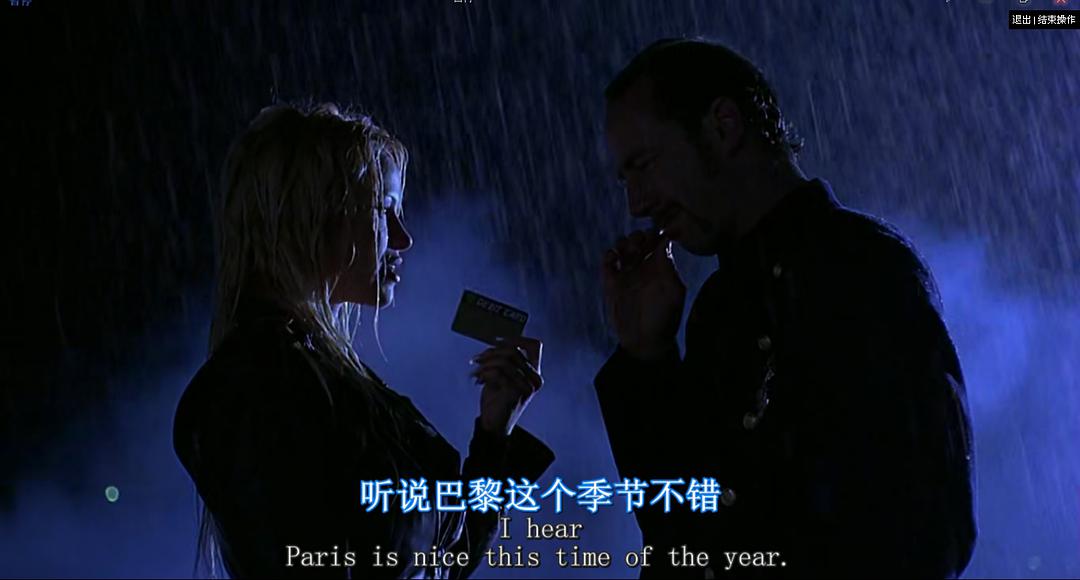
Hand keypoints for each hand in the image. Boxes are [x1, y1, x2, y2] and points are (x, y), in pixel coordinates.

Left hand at [470, 336, 543, 435]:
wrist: (494, 426)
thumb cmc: (497, 400)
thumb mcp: (503, 376)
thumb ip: (505, 360)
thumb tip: (496, 343)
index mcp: (535, 373)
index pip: (535, 346)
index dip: (516, 339)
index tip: (497, 341)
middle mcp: (535, 379)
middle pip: (513, 351)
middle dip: (490, 352)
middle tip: (477, 359)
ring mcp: (527, 386)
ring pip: (504, 361)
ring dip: (485, 364)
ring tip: (476, 371)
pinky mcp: (516, 393)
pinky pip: (498, 373)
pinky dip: (484, 373)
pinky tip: (478, 379)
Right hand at [602, 228, 685, 360]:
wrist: (645, 341)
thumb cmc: (664, 318)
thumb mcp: (673, 294)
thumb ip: (669, 269)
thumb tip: (665, 244)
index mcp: (661, 267)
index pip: (659, 241)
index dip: (658, 233)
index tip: (659, 231)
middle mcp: (644, 266)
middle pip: (639, 239)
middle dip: (639, 236)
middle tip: (640, 244)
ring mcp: (627, 273)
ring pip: (622, 246)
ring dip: (624, 244)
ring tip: (629, 254)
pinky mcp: (611, 282)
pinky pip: (607, 262)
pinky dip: (608, 256)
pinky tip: (614, 260)